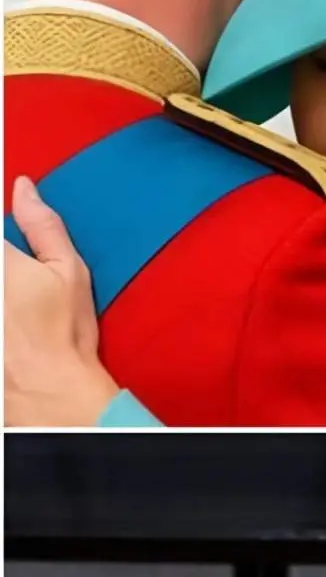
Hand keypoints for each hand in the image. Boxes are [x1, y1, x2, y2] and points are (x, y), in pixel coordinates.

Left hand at [4, 177, 118, 426]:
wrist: (47, 388)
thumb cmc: (63, 333)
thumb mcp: (68, 272)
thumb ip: (43, 226)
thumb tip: (24, 188)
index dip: (8, 243)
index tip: (17, 259)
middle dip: (8, 266)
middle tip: (24, 291)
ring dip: (7, 295)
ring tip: (17, 312)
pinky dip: (3, 312)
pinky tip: (12, 322)